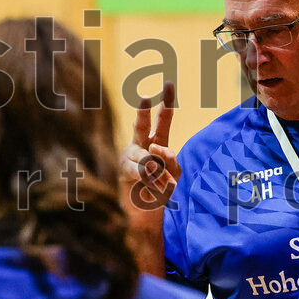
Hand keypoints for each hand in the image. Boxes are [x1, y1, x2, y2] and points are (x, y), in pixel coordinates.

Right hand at [120, 81, 179, 218]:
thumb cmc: (162, 190)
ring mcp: (130, 156)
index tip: (169, 84)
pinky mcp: (124, 170)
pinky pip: (141, 170)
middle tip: (145, 97)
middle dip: (143, 112)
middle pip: (142, 126)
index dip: (166, 103)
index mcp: (157, 142)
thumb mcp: (174, 173)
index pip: (163, 120)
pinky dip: (151, 180)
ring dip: (159, 173)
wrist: (146, 214)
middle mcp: (141, 145)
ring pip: (146, 156)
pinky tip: (155, 188)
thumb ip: (170, 159)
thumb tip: (154, 150)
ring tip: (164, 184)